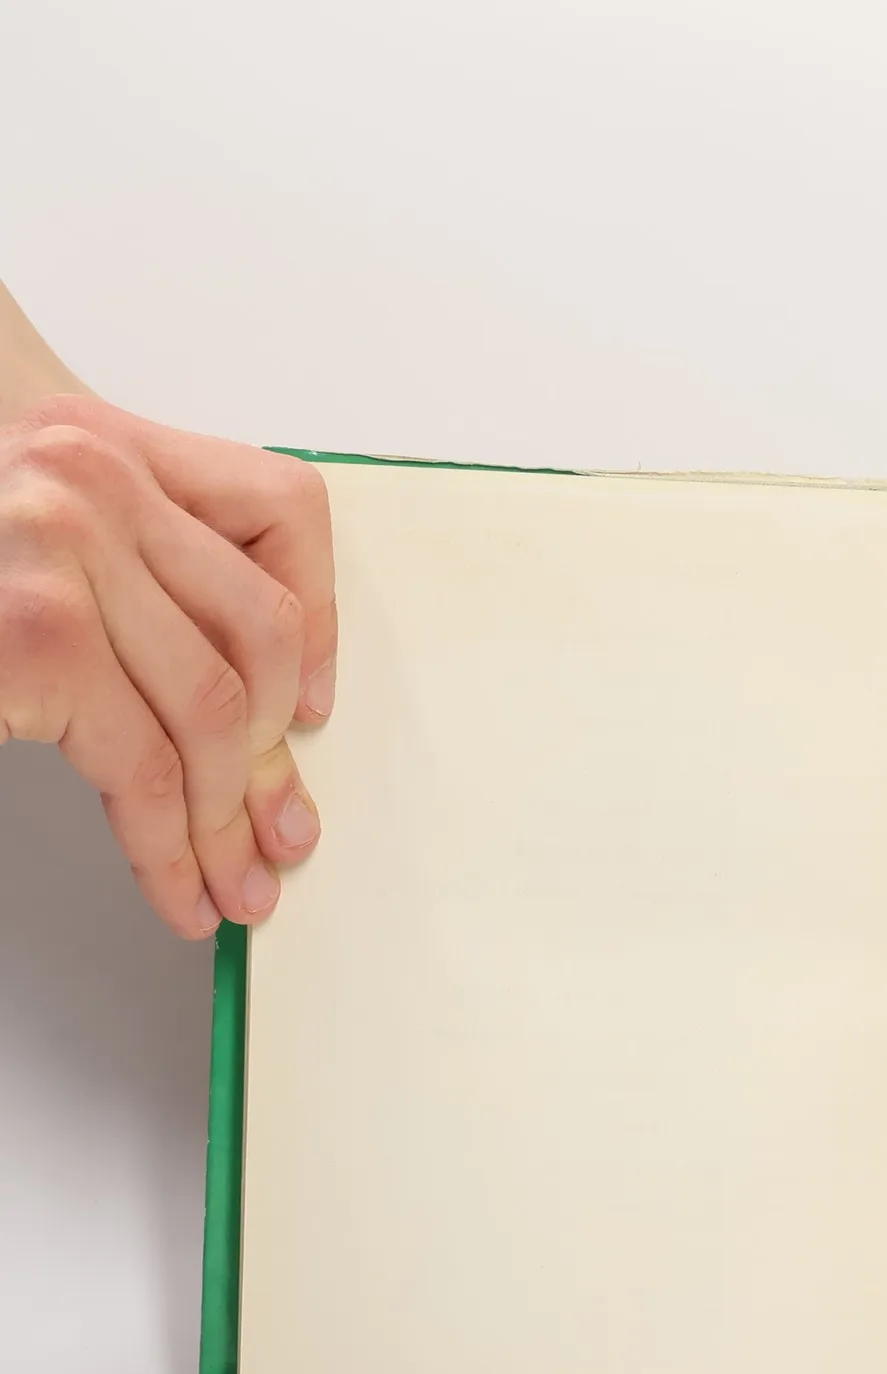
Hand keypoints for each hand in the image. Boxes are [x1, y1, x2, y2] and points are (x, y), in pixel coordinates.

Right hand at [0, 393, 334, 936]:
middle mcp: (90, 482)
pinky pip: (144, 767)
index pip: (280, 507)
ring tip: (235, 883)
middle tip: (280, 836)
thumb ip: (145, 584)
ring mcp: (60, 553)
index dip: (320, 623)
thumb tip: (255, 749)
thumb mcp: (46, 531)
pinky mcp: (36, 638)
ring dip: (226, 822)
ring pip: (212, 711)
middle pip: (259, 631)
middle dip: (273, 757)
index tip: (310, 710)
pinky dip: (169, 847)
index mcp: (110, 443)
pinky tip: (179, 886)